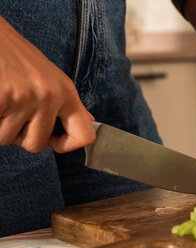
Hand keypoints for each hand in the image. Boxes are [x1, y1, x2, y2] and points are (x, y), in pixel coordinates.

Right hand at [0, 16, 94, 152]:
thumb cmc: (14, 55)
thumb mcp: (49, 76)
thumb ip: (65, 102)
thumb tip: (87, 122)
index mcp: (66, 92)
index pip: (84, 135)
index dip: (68, 145)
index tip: (53, 141)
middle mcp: (50, 96)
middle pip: (37, 144)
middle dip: (20, 136)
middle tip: (12, 114)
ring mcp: (25, 98)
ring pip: (8, 138)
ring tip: (1, 101)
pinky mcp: (3, 97)